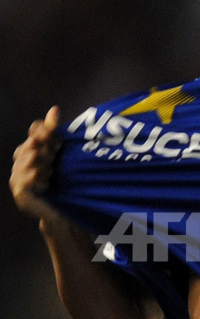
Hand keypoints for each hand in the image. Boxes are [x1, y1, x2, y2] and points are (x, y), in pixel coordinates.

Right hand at [10, 106, 62, 220]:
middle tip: (55, 155)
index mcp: (30, 147)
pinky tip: (41, 177)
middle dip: (45, 149)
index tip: (60, 141)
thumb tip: (54, 108)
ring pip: (27, 161)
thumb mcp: (59, 155)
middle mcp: (21, 159)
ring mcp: (18, 176)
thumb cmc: (60, 180)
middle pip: (31, 145)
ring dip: (41, 164)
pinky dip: (33, 177)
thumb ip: (53, 132)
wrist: (61, 210)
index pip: (36, 131)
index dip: (48, 132)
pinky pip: (24, 180)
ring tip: (51, 170)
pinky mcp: (20, 192)